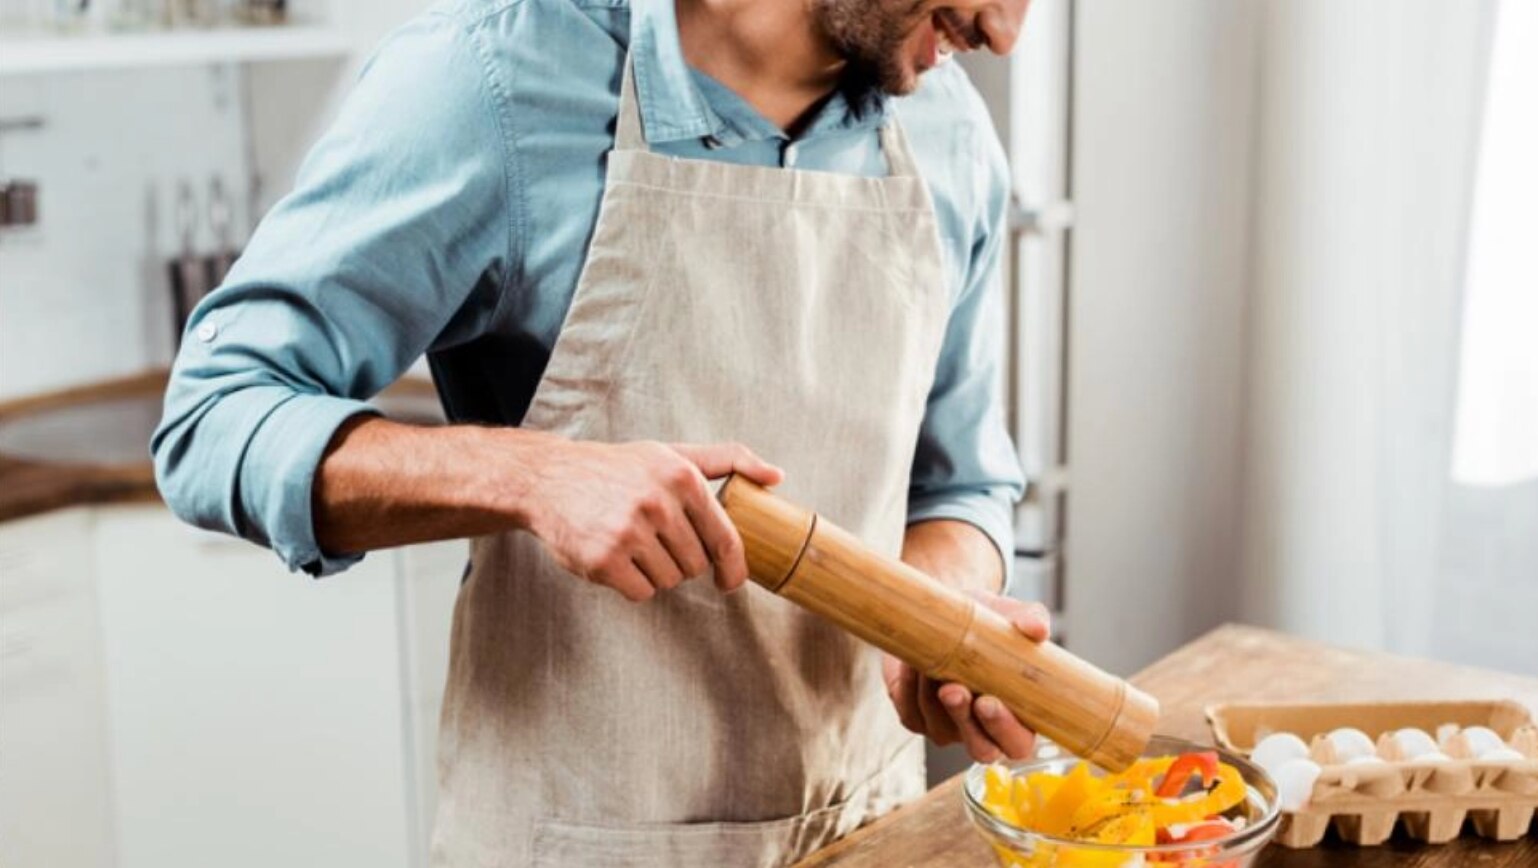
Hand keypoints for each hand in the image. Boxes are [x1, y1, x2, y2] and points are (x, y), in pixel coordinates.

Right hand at [521, 438, 782, 600]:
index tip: (731, 581)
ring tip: (631, 543)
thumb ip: (728, 460)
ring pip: (670, 580)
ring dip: (655, 572)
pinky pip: (641, 592)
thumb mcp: (672, 454)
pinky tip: (615, 557)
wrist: (549, 479)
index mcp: (681, 477)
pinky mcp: (604, 560)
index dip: (734, 567)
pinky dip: (631, 583)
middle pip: (696, 565)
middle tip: (654, 539)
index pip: (725, 537)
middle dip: (680, 560)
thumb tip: (778, 477)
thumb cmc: (618, 468)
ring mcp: (629, 533)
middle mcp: (658, 503)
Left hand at [883, 593, 1051, 761]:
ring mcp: (948, 728)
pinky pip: (911, 712)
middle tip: (953, 689)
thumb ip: (1032, 622)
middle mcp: (984, 730)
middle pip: (979, 748)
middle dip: (964, 719)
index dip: (1005, 729)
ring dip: (932, 694)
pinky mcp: (916, 717)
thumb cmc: (989, 624)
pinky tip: (913, 663)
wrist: (947, 613)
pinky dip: (910, 687)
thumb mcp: (1013, 617)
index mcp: (1018, 718)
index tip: (989, 701)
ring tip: (931, 658)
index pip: (1017, 743)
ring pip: (938, 727)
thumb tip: (1037, 629)